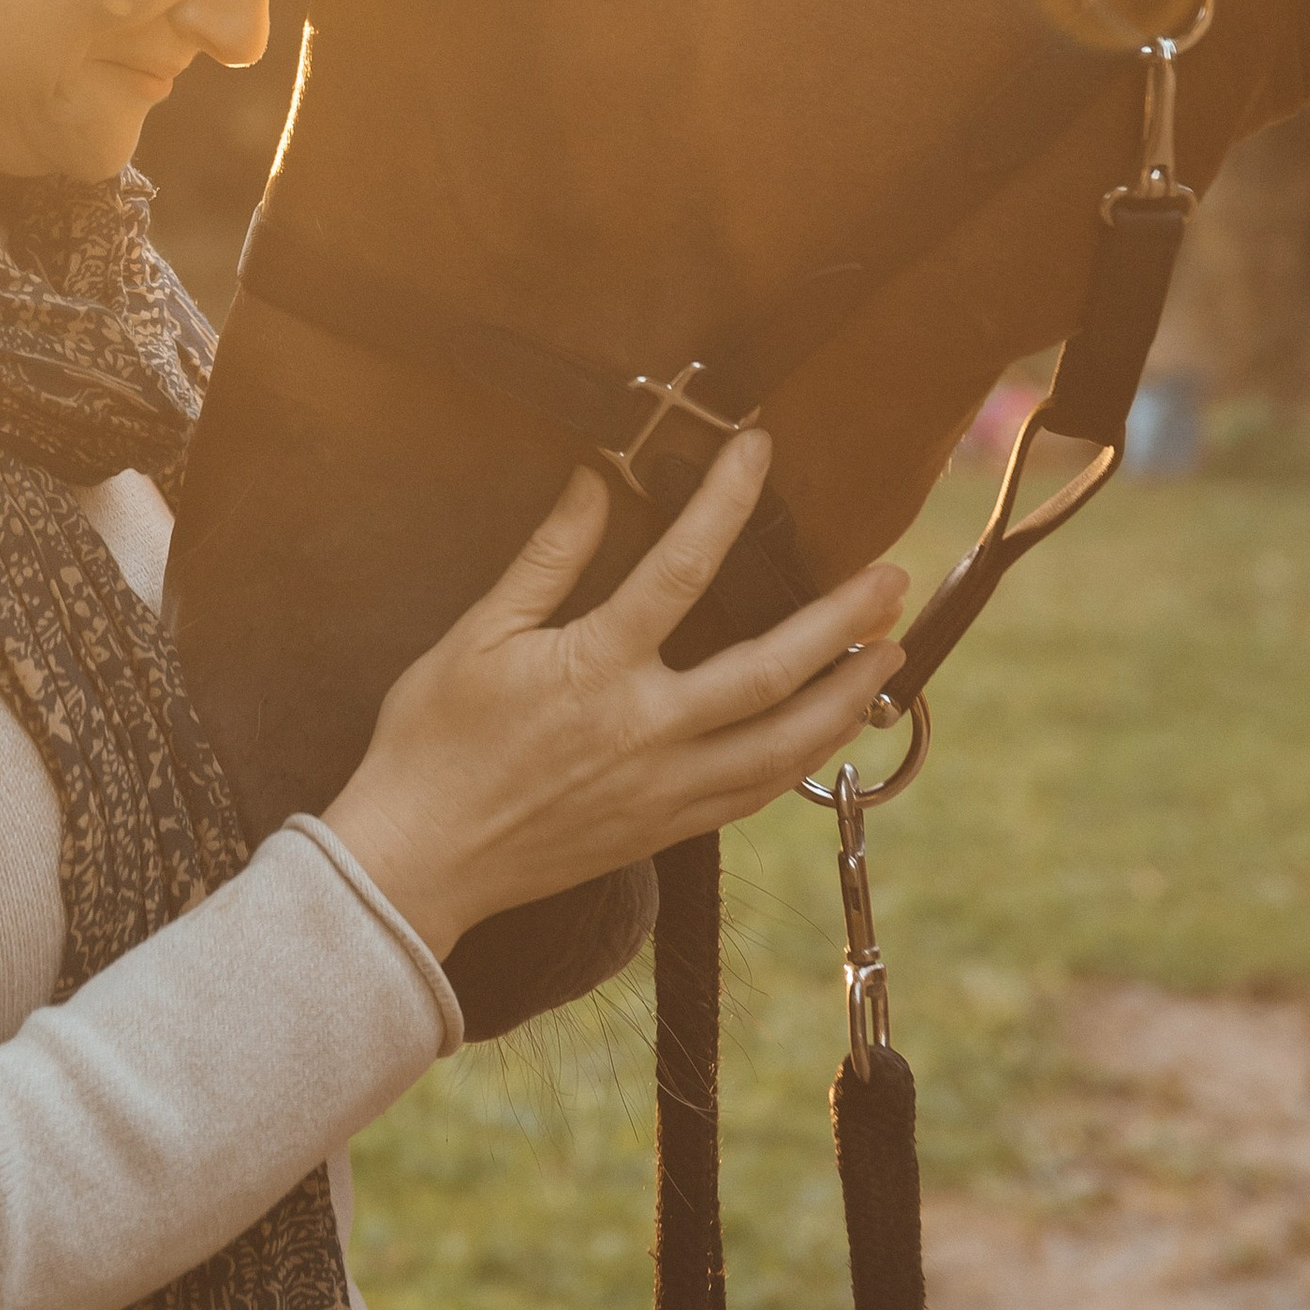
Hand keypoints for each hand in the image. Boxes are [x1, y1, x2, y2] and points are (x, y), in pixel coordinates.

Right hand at [319, 430, 907, 961]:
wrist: (418, 859)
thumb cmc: (433, 739)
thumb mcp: (479, 633)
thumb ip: (549, 558)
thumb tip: (594, 482)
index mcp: (596, 667)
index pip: (681, 567)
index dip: (726, 502)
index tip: (759, 451)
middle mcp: (646, 729)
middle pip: (769, 669)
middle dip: (840, 621)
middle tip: (891, 578)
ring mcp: (663, 787)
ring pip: (782, 743)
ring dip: (844, 695)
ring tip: (890, 653)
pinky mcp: (664, 828)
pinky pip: (755, 793)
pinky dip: (802, 758)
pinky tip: (826, 729)